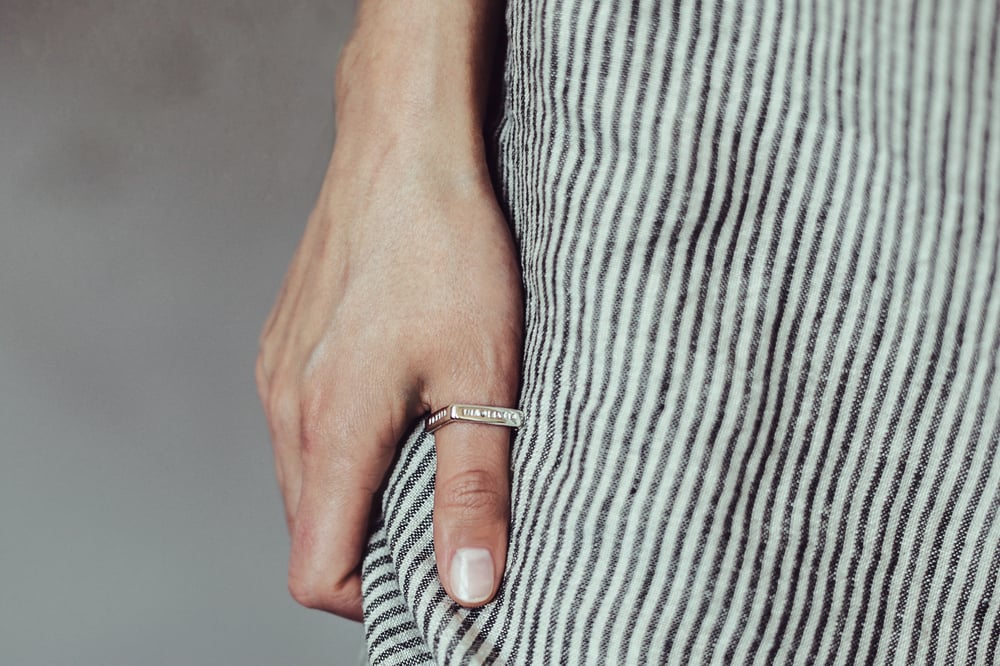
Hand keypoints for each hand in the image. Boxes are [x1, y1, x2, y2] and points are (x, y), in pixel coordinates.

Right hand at [256, 137, 522, 620]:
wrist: (404, 149)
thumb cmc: (450, 253)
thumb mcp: (484, 375)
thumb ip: (473, 488)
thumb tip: (469, 587)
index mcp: (333, 427)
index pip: (316, 570)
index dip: (373, 598)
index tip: (433, 581)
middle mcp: (287, 407)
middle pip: (309, 529)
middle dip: (371, 548)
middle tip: (445, 519)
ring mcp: (276, 372)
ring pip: (305, 478)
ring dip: (358, 493)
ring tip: (429, 457)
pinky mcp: (282, 343)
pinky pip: (302, 426)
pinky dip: (344, 445)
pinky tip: (397, 404)